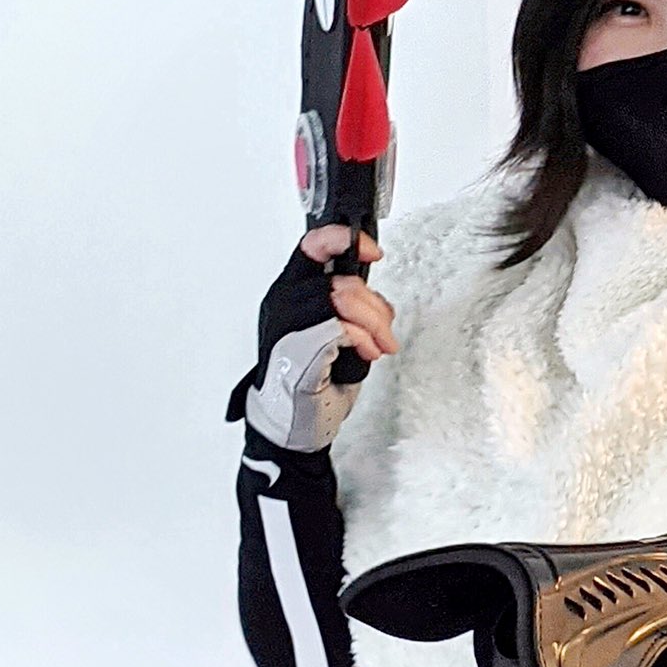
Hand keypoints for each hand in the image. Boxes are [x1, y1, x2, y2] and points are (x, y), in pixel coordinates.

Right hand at [230, 227, 399, 451]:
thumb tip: (378, 303)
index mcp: (290, 294)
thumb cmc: (314, 384)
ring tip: (375, 346)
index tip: (371, 251)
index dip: (344, 240)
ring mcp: (286, 326)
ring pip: (340, 297)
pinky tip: (364, 354)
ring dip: (371, 323)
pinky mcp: (295, 349)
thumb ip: (354, 310)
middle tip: (383, 333)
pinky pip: (339, 327)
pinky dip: (361, 340)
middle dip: (373, 306)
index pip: (312, 247)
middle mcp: (282, 304)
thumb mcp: (340, 336)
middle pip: (338, 278)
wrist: (294, 426)